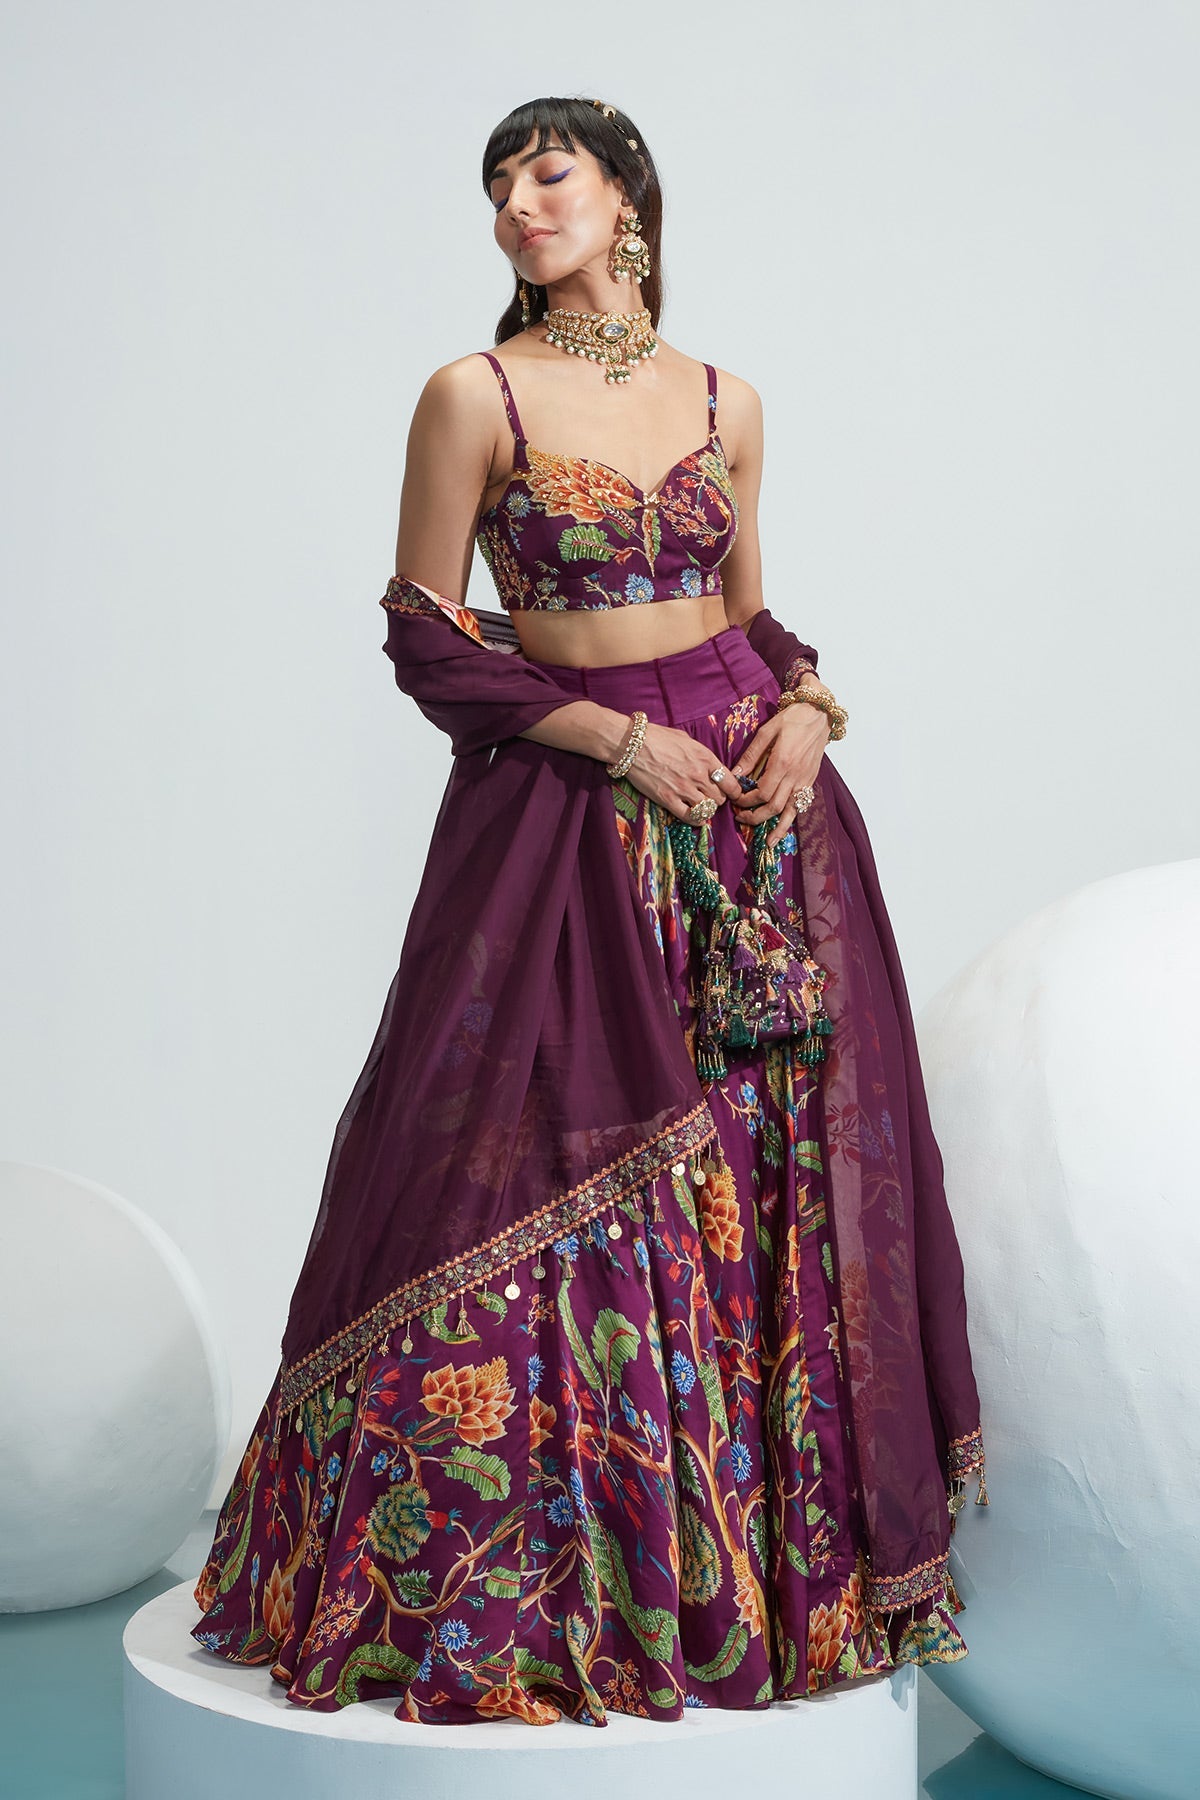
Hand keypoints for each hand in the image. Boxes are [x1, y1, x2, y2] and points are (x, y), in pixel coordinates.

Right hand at [621, 720, 743, 820]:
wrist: (632, 744)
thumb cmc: (657, 737)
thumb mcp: (686, 739)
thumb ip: (700, 754)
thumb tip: (707, 764)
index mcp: (705, 758)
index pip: (730, 782)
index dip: (733, 791)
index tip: (731, 793)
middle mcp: (698, 775)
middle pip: (720, 798)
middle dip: (719, 799)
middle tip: (711, 797)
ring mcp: (683, 789)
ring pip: (708, 809)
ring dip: (707, 809)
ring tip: (702, 805)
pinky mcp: (668, 800)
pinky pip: (690, 817)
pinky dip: (696, 820)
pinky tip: (696, 818)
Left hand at [730, 691, 830, 849]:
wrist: (819, 713)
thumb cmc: (791, 719)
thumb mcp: (766, 732)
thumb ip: (750, 755)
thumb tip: (734, 774)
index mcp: (782, 763)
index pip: (760, 792)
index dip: (745, 801)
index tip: (735, 801)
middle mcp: (795, 776)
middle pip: (773, 806)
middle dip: (755, 817)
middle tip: (740, 818)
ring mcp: (805, 780)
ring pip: (789, 811)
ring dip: (777, 828)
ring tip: (767, 842)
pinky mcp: (811, 781)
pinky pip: (801, 805)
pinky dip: (792, 819)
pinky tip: (784, 829)